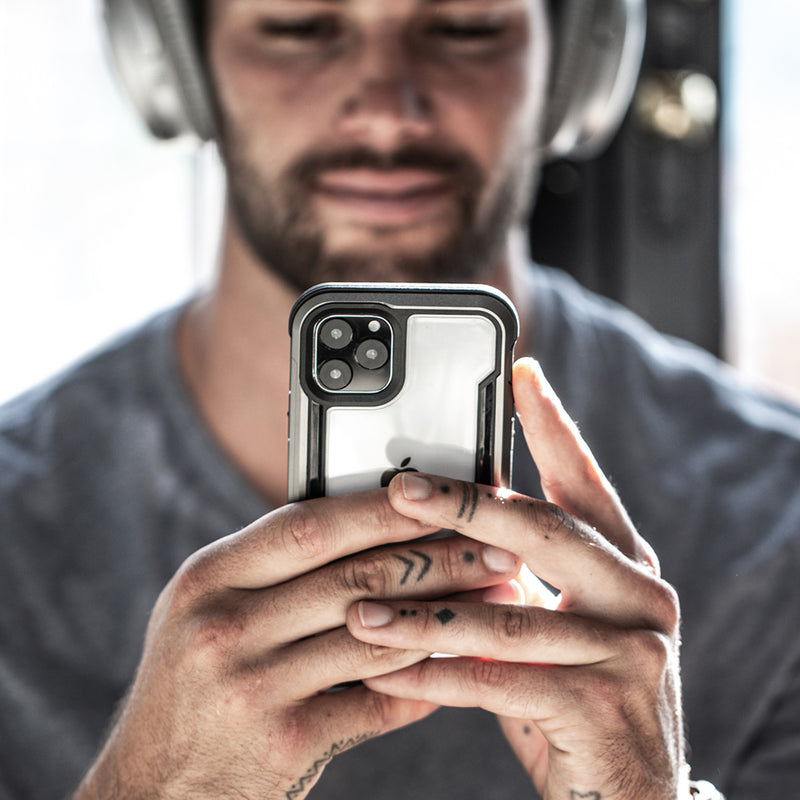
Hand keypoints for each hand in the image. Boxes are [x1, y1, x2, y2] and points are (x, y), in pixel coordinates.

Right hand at [73, 490, 520, 799]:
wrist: (154, 790)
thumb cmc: (190, 685)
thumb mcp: (206, 610)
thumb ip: (272, 565)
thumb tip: (366, 521)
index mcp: (209, 578)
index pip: (310, 525)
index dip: (383, 508)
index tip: (441, 496)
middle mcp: (226, 627)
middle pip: (355, 575)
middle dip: (439, 555)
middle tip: (498, 543)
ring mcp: (256, 687)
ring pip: (379, 634)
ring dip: (450, 611)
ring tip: (501, 593)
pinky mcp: (287, 742)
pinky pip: (379, 700)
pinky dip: (427, 677)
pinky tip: (465, 658)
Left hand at [347, 358, 684, 799]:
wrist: (627, 799)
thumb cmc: (572, 700)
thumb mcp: (549, 627)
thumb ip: (513, 577)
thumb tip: (439, 528)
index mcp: (624, 565)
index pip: (583, 482)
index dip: (552, 424)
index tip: (520, 372)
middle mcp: (639, 595)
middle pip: (542, 530)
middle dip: (464, 505)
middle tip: (399, 488)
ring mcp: (632, 649)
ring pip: (507, 612)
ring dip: (422, 612)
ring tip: (356, 608)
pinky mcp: (605, 705)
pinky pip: (498, 680)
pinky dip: (436, 675)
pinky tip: (389, 671)